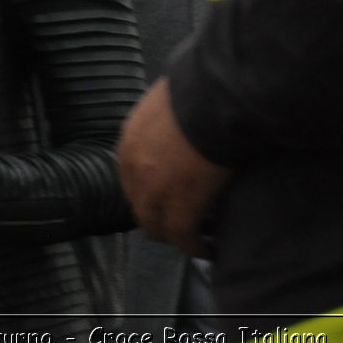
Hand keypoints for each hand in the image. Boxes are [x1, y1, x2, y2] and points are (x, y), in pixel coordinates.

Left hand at [117, 78, 230, 256]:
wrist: (213, 101)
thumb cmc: (199, 92)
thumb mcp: (165, 102)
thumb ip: (163, 119)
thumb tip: (180, 119)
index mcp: (129, 142)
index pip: (132, 178)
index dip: (150, 192)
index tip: (168, 198)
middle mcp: (133, 169)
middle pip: (139, 206)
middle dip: (158, 217)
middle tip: (182, 224)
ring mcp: (153, 191)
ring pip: (157, 227)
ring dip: (175, 235)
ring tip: (196, 239)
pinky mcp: (180, 208)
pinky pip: (183, 238)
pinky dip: (195, 247)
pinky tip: (209, 249)